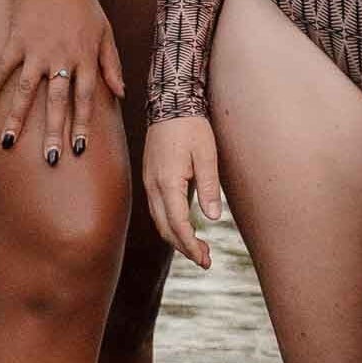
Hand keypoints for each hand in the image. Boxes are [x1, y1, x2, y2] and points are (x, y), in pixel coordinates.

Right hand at [0, 0, 125, 168]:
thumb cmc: (83, 4)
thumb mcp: (105, 32)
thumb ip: (111, 64)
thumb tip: (121, 94)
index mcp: (85, 58)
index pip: (85, 98)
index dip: (82, 124)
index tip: (79, 150)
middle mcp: (61, 58)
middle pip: (58, 101)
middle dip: (55, 132)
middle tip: (51, 160)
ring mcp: (36, 50)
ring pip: (27, 92)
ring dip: (18, 119)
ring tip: (8, 144)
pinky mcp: (16, 41)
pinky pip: (1, 69)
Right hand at [141, 116, 224, 267]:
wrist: (170, 102)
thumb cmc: (191, 126)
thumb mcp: (207, 154)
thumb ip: (209, 187)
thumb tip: (212, 218)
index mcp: (167, 182)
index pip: (177, 224)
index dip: (190, 245)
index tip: (205, 259)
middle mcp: (153, 185)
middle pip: (165, 228)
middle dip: (184, 247)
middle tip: (205, 260)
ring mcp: (149, 182)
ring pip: (159, 220)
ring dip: (176, 237)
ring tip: (197, 249)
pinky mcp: (151, 177)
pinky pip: (157, 208)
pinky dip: (170, 223)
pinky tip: (184, 226)